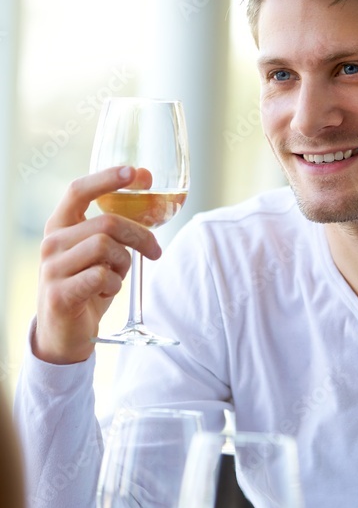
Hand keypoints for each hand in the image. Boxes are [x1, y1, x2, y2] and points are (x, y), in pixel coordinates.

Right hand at [34, 166, 161, 363]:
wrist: (64, 334)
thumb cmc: (88, 287)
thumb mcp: (100, 254)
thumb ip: (115, 229)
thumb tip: (146, 188)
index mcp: (60, 226)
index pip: (79, 190)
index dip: (108, 178)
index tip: (137, 173)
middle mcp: (52, 242)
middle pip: (107, 223)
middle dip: (140, 235)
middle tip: (155, 251)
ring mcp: (52, 268)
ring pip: (106, 248)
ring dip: (124, 263)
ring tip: (118, 276)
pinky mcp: (60, 293)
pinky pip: (102, 276)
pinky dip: (115, 284)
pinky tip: (107, 291)